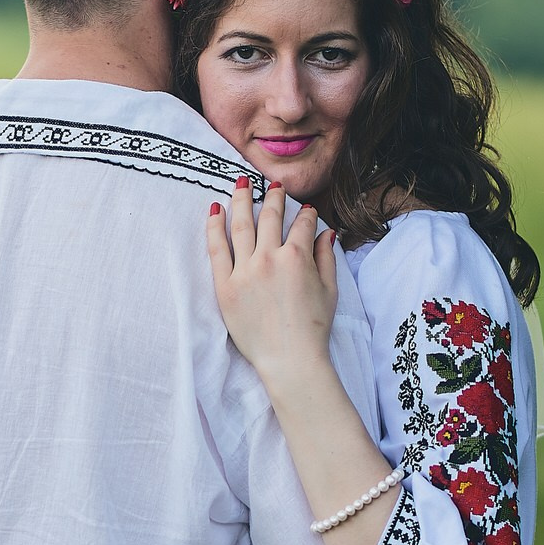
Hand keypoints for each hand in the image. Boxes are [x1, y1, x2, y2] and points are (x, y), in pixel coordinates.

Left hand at [204, 177, 339, 385]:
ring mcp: (245, 271)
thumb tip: (327, 233)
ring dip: (241, 200)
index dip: (305, 214)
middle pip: (269, 217)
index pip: (301, 224)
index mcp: (297, 257)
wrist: (289, 360)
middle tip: (271, 184)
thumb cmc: (312, 329)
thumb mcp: (329, 290)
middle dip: (272, 196)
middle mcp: (269, 258)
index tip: (304, 210)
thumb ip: (326, 257)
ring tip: (240, 184)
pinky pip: (216, 249)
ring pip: (241, 225)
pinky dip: (214, 227)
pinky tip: (214, 210)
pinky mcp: (225, 286)